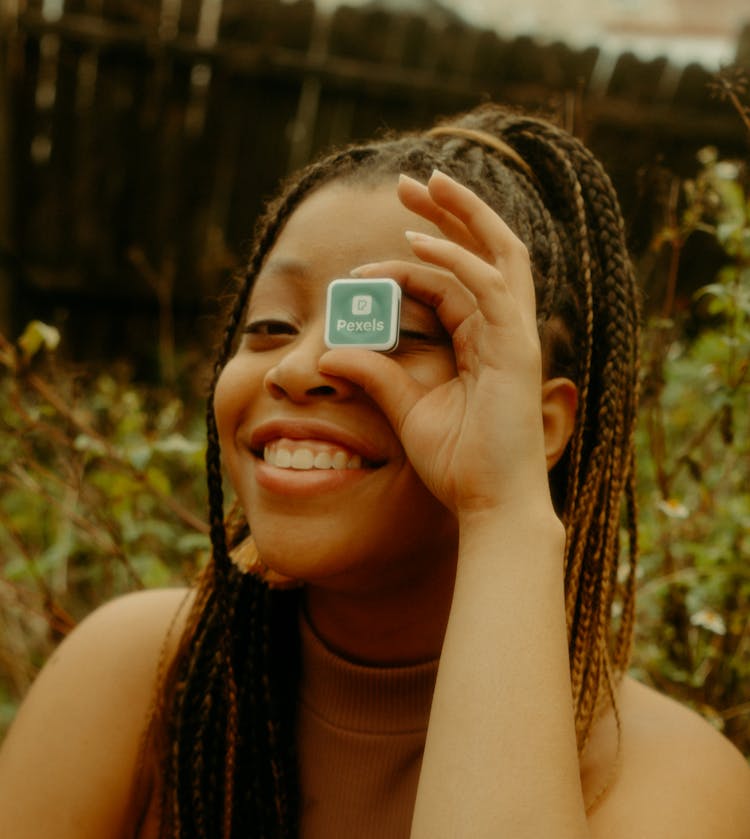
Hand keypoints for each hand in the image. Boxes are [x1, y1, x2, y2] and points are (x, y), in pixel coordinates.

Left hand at [319, 170, 551, 519]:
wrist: (491, 507)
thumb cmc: (458, 466)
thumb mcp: (406, 410)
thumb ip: (374, 375)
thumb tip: (327, 355)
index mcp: (486, 343)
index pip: (455, 281)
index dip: (413, 261)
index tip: (361, 270)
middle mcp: (506, 332)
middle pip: (488, 250)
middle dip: (452, 210)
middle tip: (410, 181)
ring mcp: (516, 338)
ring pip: (498, 253)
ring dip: (460, 214)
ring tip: (421, 184)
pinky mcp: (516, 351)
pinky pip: (488, 288)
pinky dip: (455, 260)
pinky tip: (417, 245)